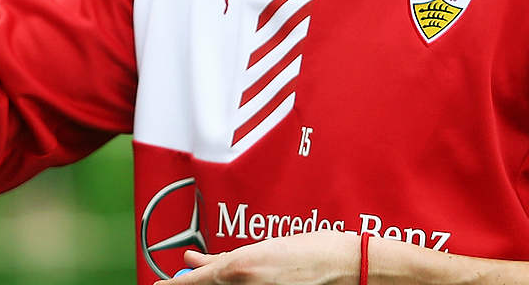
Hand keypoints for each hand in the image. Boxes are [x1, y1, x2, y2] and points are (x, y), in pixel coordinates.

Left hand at [166, 231, 357, 284]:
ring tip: (211, 278)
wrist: (347, 264)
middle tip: (181, 281)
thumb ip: (223, 258)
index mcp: (241, 265)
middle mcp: (245, 284)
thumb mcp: (262, 247)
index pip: (197, 282)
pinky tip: (231, 280)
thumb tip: (193, 260)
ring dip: (216, 284)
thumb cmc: (311, 249)